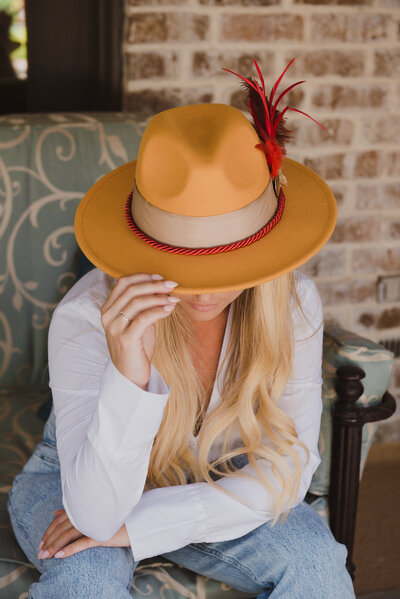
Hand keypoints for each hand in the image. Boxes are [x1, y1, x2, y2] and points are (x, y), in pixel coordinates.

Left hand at [37, 509, 130, 559]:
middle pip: (61, 528)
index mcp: (82, 508)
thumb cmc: (110, 516)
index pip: (60, 520)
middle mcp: (86, 513)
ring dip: (54, 547)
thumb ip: (72, 511)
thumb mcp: (90, 511)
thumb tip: (54, 512)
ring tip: (46, 556)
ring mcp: (92, 523)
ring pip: (68, 535)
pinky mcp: (100, 534)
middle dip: (48, 541)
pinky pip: (82, 543)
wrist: (133, 520)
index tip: (41, 543)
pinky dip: (69, 549)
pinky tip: (59, 556)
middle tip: (39, 553)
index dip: (49, 532)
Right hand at [100, 273, 179, 388]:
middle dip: (154, 285)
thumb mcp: (138, 321)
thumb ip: (144, 305)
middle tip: (172, 285)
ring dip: (159, 298)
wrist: (130, 374)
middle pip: (131, 290)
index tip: (161, 277)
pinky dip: (158, 311)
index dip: (143, 276)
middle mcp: (108, 316)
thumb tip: (162, 287)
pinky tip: (169, 310)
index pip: (122, 283)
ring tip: (174, 298)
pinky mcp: (126, 340)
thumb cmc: (137, 345)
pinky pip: (143, 319)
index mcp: (108, 308)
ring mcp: (115, 328)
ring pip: (137, 302)